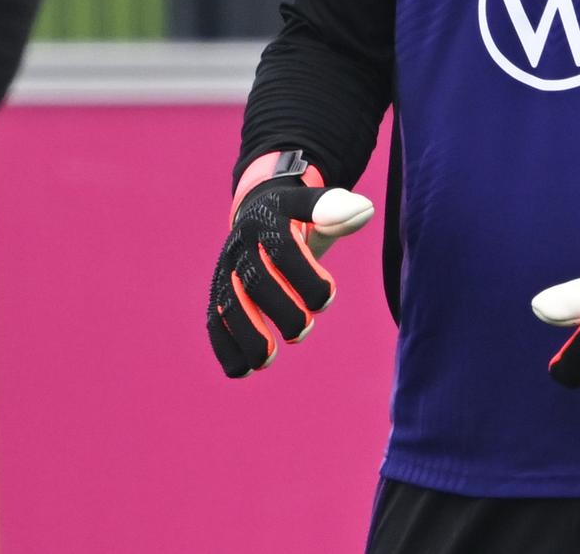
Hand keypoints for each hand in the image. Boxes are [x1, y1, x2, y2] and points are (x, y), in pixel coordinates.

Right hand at [206, 150, 374, 377]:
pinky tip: (241, 370)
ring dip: (247, 334)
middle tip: (303, 331)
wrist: (257, 212)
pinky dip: (225, 346)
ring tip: (267, 360)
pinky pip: (215, 320)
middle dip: (278, 309)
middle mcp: (242, 245)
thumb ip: (338, 212)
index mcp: (268, 221)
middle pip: (255, 280)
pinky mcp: (219, 291)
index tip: (328, 297)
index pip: (282, 247)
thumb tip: (364, 210)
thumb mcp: (315, 208)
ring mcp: (226, 269)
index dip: (304, 275)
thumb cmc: (296, 218)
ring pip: (229, 304)